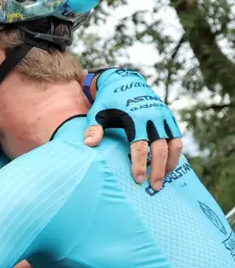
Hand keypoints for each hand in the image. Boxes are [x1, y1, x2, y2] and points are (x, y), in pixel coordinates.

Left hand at [83, 68, 182, 190]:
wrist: (125, 81)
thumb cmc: (108, 101)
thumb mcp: (97, 113)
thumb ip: (94, 129)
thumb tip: (89, 145)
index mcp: (135, 118)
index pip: (140, 146)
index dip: (139, 164)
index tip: (138, 179)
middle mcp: (153, 117)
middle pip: (160, 149)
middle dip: (158, 169)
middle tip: (155, 186)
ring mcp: (163, 116)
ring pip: (174, 144)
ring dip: (171, 163)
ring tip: (164, 178)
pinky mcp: (169, 116)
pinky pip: (177, 137)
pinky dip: (175, 152)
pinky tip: (168, 164)